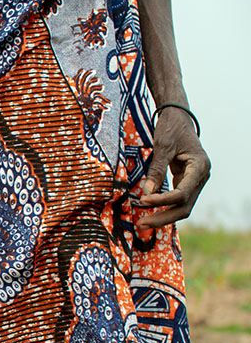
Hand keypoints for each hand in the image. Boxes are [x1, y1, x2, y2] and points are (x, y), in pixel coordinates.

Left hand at [138, 107, 209, 228]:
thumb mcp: (163, 146)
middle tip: (142, 224)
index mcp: (200, 167)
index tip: (142, 200)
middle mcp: (201, 176)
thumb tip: (147, 192)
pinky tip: (150, 213)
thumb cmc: (171, 128)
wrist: (178, 118)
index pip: (182, 193)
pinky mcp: (187, 181)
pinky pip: (177, 200)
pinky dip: (164, 207)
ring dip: (163, 216)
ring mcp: (195, 180)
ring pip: (182, 206)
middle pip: (185, 206)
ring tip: (143, 223)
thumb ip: (156, 170)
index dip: (162, 200)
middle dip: (163, 217)